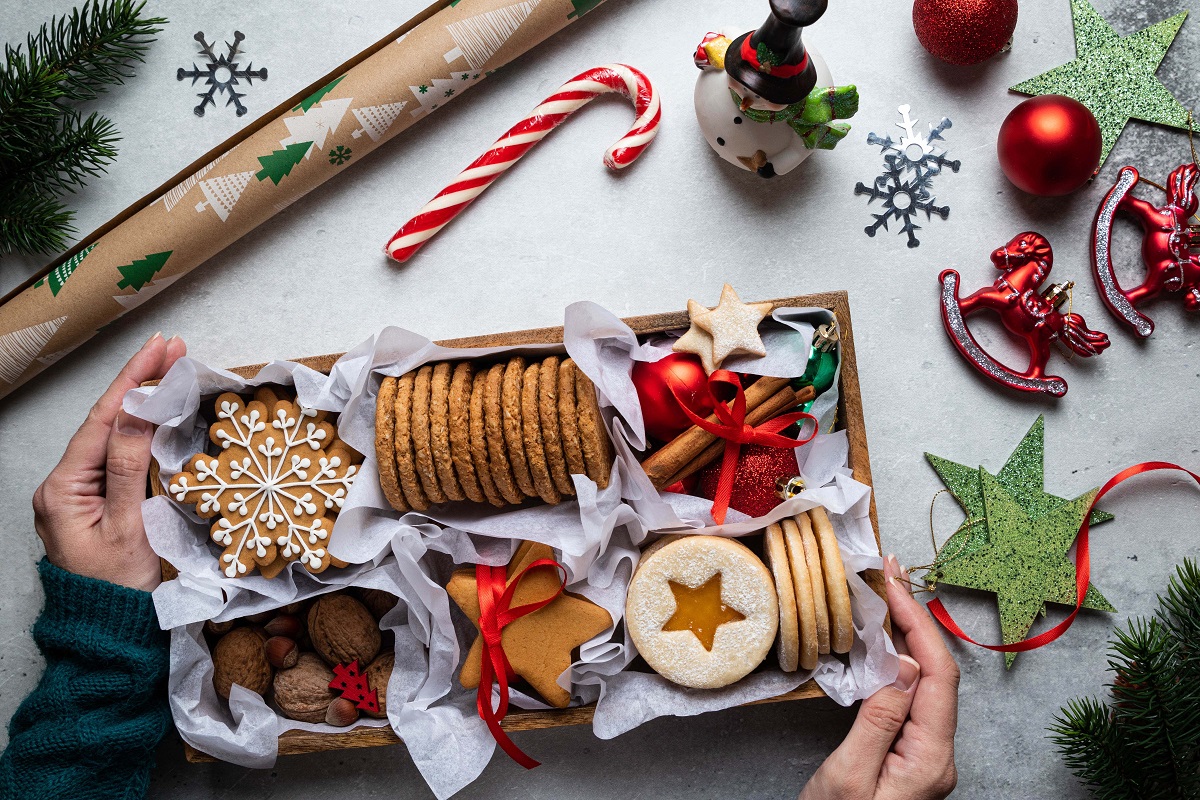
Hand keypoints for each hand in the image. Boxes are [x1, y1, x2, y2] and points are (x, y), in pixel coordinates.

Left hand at [33, 333, 186, 591]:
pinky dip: (136, 430)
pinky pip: (113, 457)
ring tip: (167, 370)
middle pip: (103, 422)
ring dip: (139, 403)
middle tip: (172, 349)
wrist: (107, 634)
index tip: (161, 348)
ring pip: (109, 437)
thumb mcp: (129, 526)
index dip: (133, 380)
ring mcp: (74, 494)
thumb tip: (137, 413)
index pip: (103, 420)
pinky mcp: (91, 503)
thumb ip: (129, 467)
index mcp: (64, 489)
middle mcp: (62, 486)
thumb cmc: (119, 589)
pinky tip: (154, 414)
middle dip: (138, 382)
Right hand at [799, 555, 959, 799]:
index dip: (917, 622)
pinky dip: (898, 663)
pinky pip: (911, 701)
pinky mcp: (909, 758)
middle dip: (915, 619)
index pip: (937, 675)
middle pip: (938, 674)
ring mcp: (926, 758)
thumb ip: (880, 720)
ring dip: (907, 636)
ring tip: (884, 597)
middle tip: (888, 575)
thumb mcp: (848, 778)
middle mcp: (938, 757)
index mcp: (931, 760)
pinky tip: (882, 645)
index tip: (891, 583)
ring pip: (926, 684)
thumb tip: (903, 665)